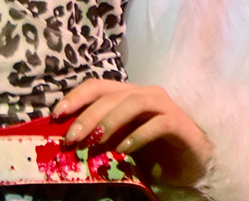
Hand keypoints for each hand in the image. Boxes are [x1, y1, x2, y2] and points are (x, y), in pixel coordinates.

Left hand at [53, 79, 211, 186]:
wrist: (192, 163)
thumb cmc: (152, 151)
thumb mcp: (119, 141)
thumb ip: (100, 135)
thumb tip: (70, 138)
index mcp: (126, 93)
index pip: (96, 86)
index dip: (75, 98)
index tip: (56, 116)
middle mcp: (144, 93)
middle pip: (109, 95)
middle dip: (87, 116)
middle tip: (71, 137)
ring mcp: (164, 105)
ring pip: (132, 103)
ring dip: (110, 121)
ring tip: (95, 141)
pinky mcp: (180, 123)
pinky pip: (157, 124)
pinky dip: (138, 136)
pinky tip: (124, 149)